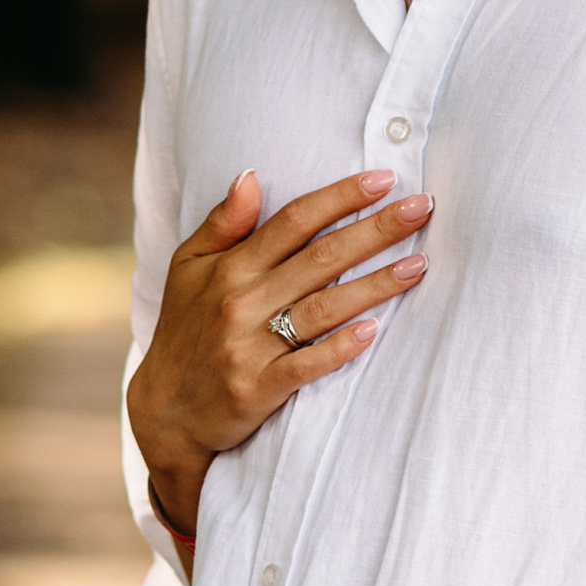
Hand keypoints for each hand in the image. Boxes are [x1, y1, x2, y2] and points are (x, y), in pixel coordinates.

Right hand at [126, 164, 432, 532]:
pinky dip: (339, 348)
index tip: (384, 179)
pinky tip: (373, 330)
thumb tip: (250, 175)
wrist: (164, 409)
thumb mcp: (187, 266)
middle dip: (375, 230)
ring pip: (323, 307)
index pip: (294, 221)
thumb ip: (222, 222)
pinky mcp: (258, 388)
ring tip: (419, 265)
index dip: (340, 197)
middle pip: (320, 257)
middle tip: (421, 208)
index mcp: (231, 267)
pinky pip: (306, 365)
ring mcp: (250, 346)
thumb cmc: (184, 328)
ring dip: (375, 285)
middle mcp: (242, 300)